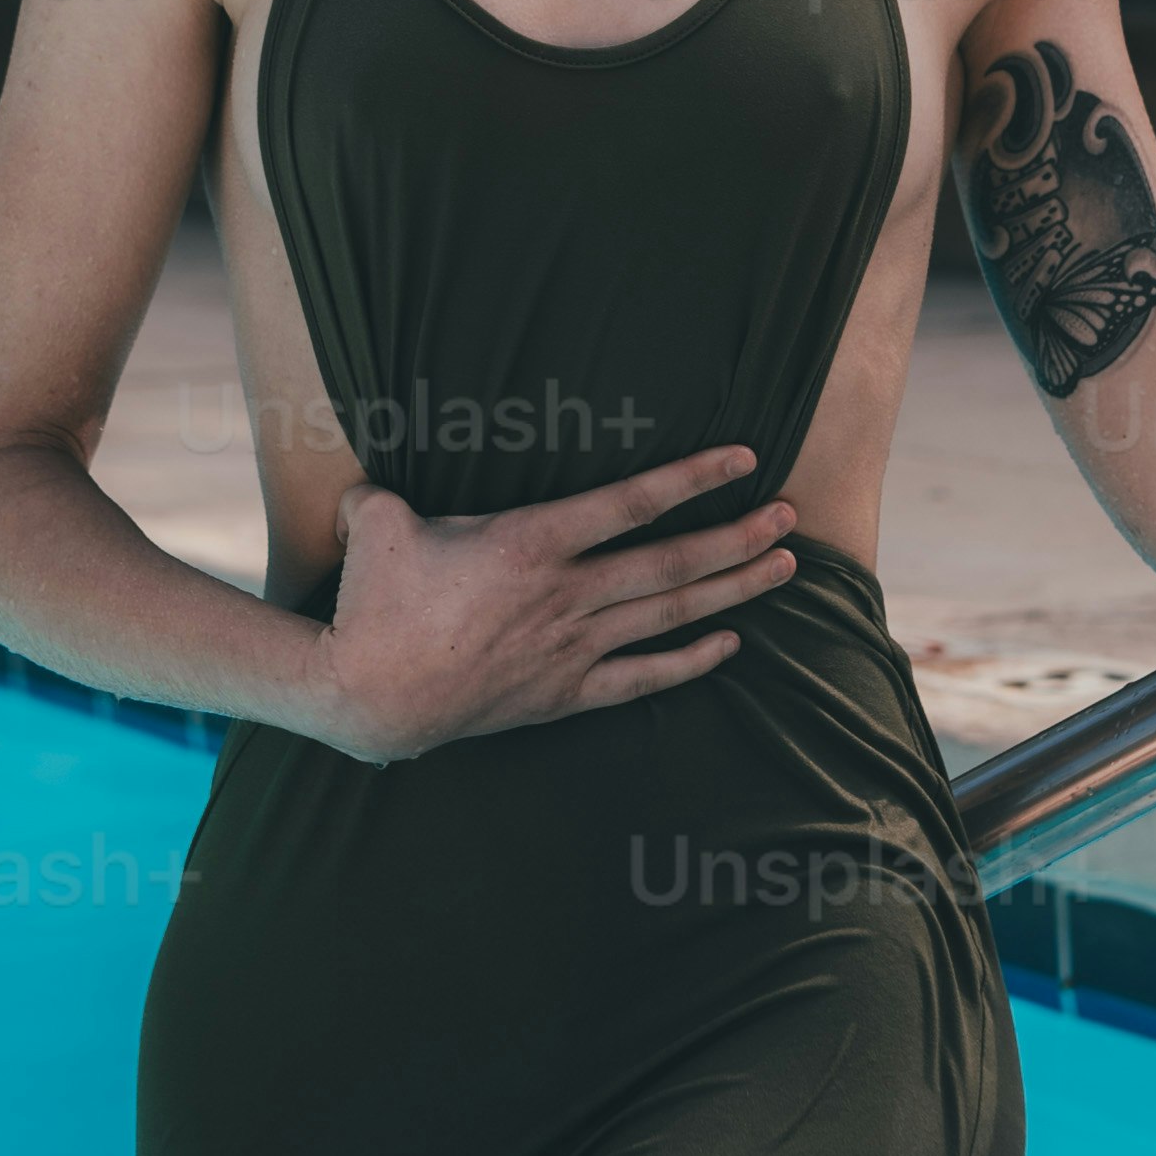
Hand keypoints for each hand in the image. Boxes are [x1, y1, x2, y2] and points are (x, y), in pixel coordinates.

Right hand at [312, 442, 797, 762]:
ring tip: (783, 568)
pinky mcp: (564, 694)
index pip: (632, 501)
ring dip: (732, 590)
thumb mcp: (378, 525)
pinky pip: (642, 677)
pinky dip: (689, 662)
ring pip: (669, 614)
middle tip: (789, 517)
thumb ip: (387, 493)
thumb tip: (365, 484)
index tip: (745, 458)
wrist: (368, 697)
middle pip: (673, 561)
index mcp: (530, 543)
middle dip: (738, 536)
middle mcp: (566, 595)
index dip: (694, 477)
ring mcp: (571, 648)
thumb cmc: (373, 607)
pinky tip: (728, 645)